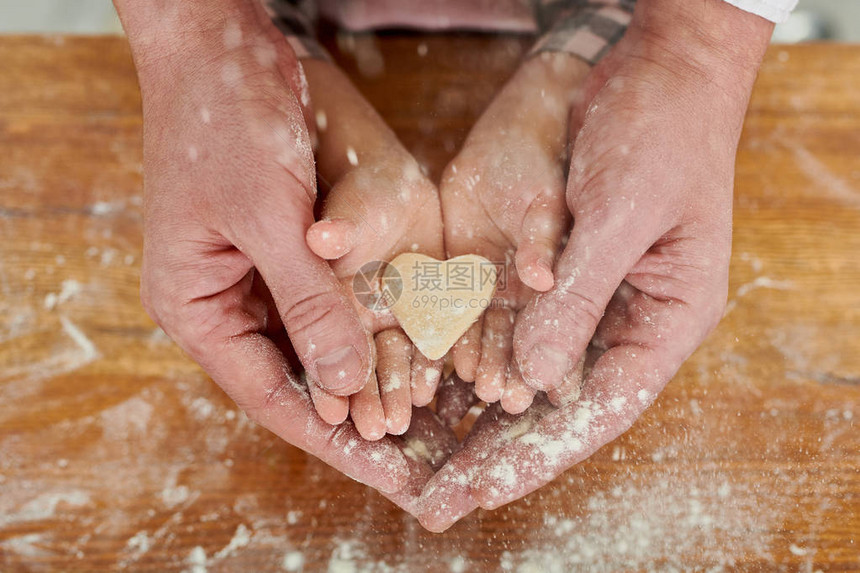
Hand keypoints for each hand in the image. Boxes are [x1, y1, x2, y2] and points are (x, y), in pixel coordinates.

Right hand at [119, 0, 420, 496]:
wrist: (223, 42)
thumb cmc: (227, 122)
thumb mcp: (270, 220)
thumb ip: (309, 303)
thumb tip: (343, 385)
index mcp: (198, 305)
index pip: (269, 394)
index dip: (329, 435)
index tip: (383, 469)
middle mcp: (226, 298)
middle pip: (295, 375)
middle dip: (352, 409)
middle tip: (410, 450)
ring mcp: (257, 270)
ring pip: (318, 340)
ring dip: (365, 371)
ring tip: (418, 410)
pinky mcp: (289, 243)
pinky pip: (331, 297)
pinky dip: (367, 322)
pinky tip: (407, 344)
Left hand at [419, 0, 773, 529]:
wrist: (654, 68)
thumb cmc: (661, 134)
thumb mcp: (620, 216)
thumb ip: (577, 299)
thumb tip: (529, 382)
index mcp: (662, 324)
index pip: (594, 414)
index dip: (534, 457)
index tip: (477, 492)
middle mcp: (620, 321)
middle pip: (552, 406)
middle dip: (493, 454)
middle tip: (435, 501)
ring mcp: (582, 295)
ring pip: (524, 372)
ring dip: (473, 415)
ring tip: (421, 459)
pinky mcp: (548, 266)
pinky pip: (505, 322)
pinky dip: (470, 354)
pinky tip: (431, 384)